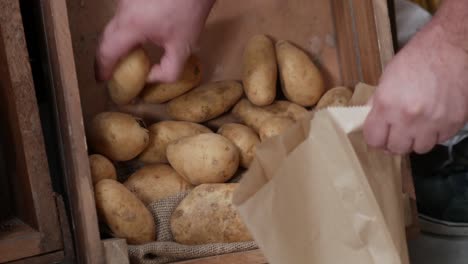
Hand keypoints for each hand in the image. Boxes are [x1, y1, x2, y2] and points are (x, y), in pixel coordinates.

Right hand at [95, 0, 214, 82]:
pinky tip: (135, 40)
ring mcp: (125, 0)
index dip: (102, 68)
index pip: (107, 51)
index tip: (102, 80)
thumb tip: (150, 77)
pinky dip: (123, 32)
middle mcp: (122, 11)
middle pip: (105, 38)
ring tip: (123, 59)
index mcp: (131, 25)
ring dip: (115, 44)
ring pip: (113, 26)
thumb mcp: (183, 47)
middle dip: (105, 57)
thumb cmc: (190, 12)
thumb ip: (168, 71)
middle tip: (109, 72)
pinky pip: (121, 17)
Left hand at [363, 22, 467, 154]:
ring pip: (419, 148)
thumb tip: (370, 120)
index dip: (374, 138)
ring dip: (416, 140)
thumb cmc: (418, 58)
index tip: (378, 135)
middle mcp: (408, 118)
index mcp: (387, 105)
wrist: (451, 47)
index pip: (374, 139)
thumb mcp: (387, 78)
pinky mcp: (453, 123)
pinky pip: (440, 140)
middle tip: (396, 133)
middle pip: (396, 148)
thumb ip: (377, 102)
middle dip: (394, 142)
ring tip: (416, 126)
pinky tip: (433, 120)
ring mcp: (433, 123)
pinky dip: (435, 134)